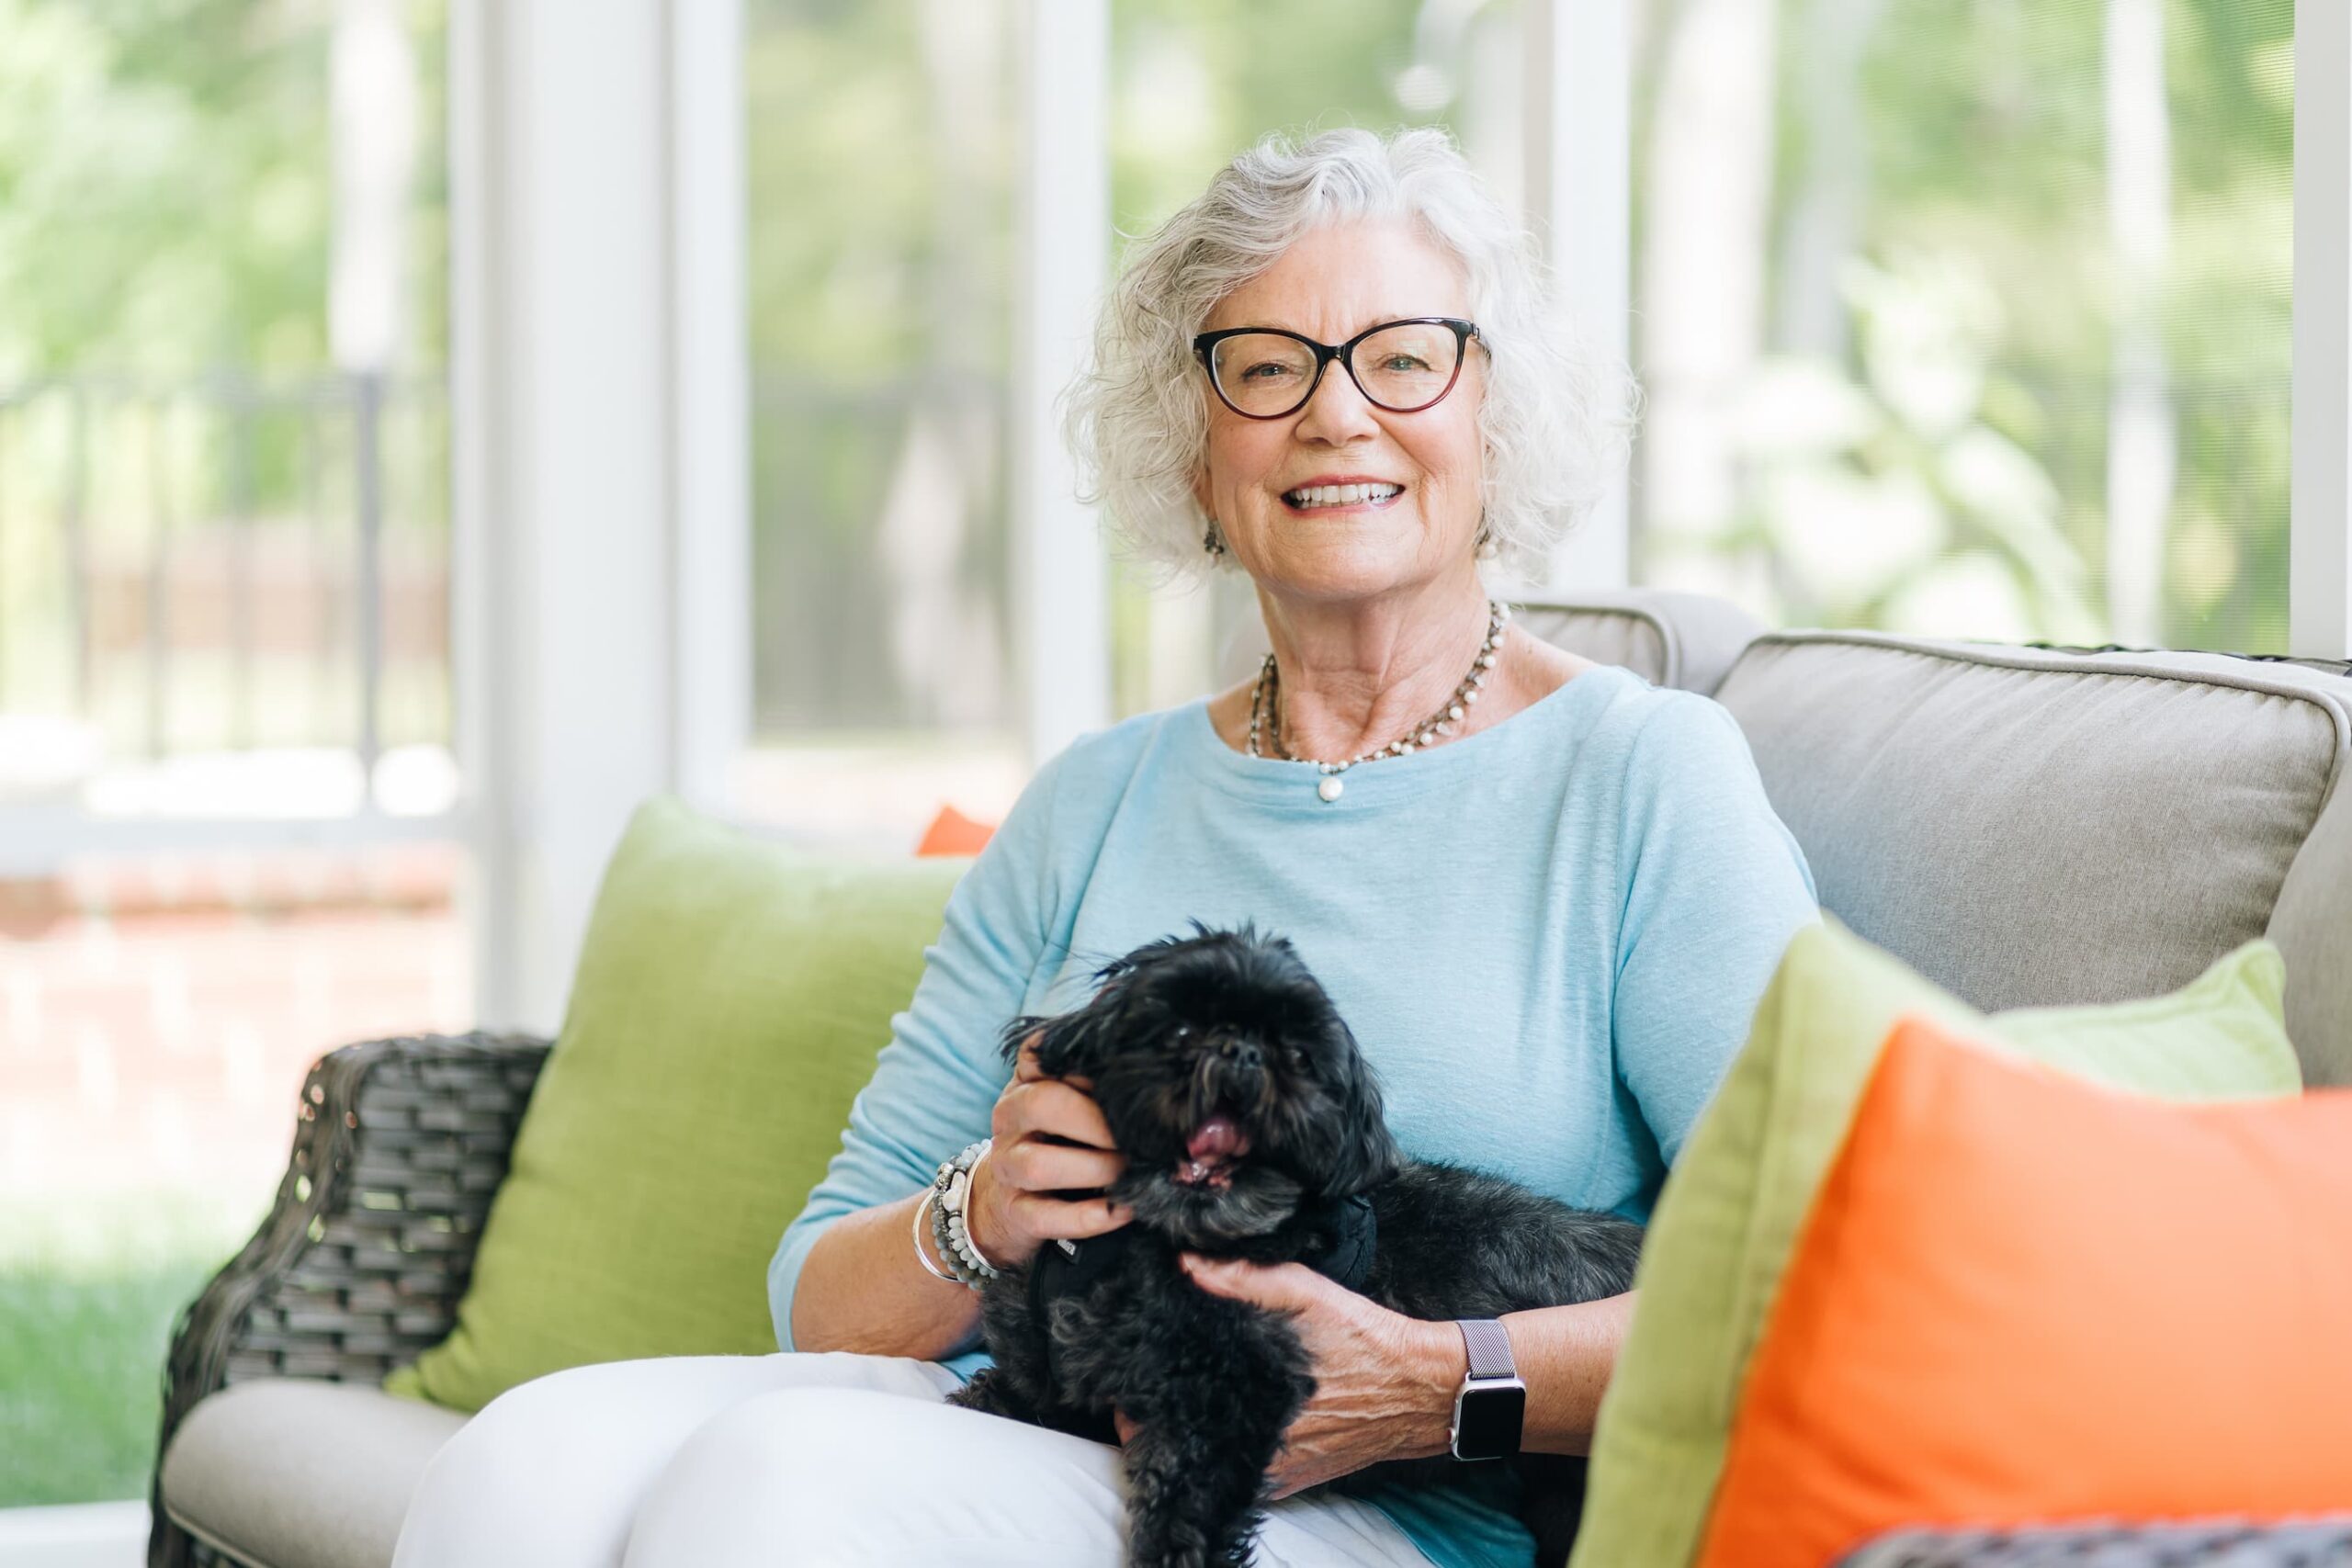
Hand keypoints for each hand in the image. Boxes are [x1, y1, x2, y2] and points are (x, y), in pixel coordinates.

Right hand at [966, 1029, 1131, 1268]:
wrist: (1009, 1199)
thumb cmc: (1057, 1139)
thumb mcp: (1070, 1101)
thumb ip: (1098, 1082)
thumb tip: (1158, 1070)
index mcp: (1026, 1081)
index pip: (1041, 1054)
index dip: (1086, 1062)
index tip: (1128, 1076)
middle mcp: (1009, 1117)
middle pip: (1042, 1105)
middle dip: (1097, 1122)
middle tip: (1141, 1136)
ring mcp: (1007, 1166)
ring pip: (1039, 1166)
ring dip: (1096, 1170)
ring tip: (1132, 1172)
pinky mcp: (1014, 1212)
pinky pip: (1046, 1217)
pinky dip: (1089, 1217)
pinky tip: (1124, 1209)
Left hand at [1146, 1254, 1456, 1497]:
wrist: (1422, 1388)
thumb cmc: (1367, 1340)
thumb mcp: (1310, 1295)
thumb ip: (1245, 1279)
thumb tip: (1187, 1262)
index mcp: (1254, 1403)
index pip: (1168, 1421)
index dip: (1140, 1404)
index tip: (1131, 1380)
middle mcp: (1262, 1447)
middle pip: (1183, 1447)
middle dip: (1161, 1420)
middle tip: (1154, 1389)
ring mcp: (1279, 1470)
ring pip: (1211, 1465)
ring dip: (1194, 1439)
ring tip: (1184, 1406)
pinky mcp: (1295, 1479)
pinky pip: (1244, 1477)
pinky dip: (1230, 1455)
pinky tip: (1229, 1425)